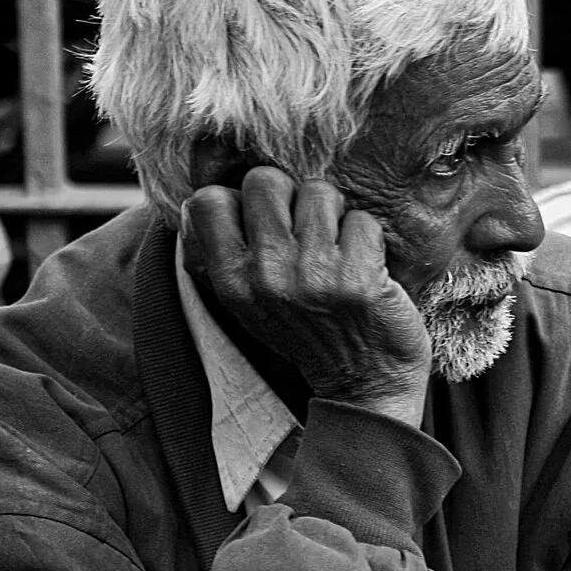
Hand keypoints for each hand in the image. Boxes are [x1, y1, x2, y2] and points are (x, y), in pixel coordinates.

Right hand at [183, 168, 431, 422]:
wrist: (362, 389)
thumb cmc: (306, 335)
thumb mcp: (248, 304)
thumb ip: (223, 254)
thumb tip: (201, 196)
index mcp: (231, 282)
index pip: (208, 201)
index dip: (240, 200)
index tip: (262, 223)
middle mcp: (265, 276)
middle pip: (265, 180)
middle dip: (291, 196)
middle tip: (307, 229)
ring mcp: (313, 276)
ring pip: (319, 191)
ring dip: (335, 214)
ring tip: (337, 250)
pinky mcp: (360, 278)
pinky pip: (362, 219)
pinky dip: (369, 238)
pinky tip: (366, 268)